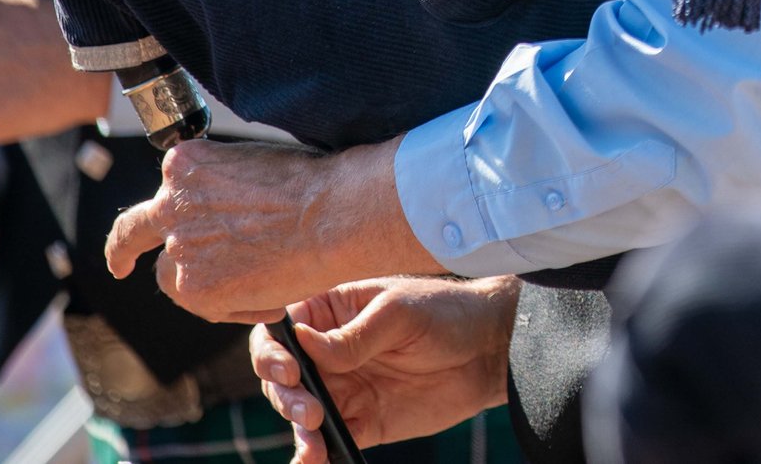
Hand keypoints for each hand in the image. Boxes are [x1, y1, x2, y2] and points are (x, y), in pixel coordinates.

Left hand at [105, 138, 438, 322]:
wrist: (331, 213)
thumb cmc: (311, 184)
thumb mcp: (251, 165)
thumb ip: (220, 188)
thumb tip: (223, 217)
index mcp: (184, 165)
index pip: (163, 193)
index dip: (161, 213)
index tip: (146, 227)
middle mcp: (170, 205)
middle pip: (136, 234)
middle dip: (122, 251)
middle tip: (120, 267)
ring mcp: (178, 248)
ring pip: (177, 277)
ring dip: (207, 283)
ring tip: (262, 279)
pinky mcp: (194, 287)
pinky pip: (206, 305)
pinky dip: (235, 307)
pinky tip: (271, 295)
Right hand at [251, 276, 518, 463]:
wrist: (489, 352)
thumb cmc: (445, 314)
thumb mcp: (399, 314)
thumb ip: (352, 335)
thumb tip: (302, 344)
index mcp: (330, 311)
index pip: (279, 329)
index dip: (271, 350)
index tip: (288, 368)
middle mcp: (327, 351)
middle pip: (281, 376)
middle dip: (284, 395)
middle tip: (309, 410)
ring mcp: (342, 388)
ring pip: (299, 413)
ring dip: (298, 429)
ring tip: (314, 442)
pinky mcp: (361, 421)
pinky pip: (328, 441)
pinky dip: (315, 454)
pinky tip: (313, 462)